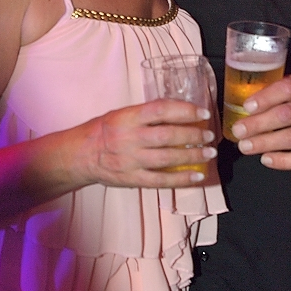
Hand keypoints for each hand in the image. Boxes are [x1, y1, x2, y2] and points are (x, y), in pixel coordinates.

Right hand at [83, 99, 216, 187]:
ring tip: (208, 153)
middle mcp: (130, 138)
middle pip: (167, 136)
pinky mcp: (132, 179)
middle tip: (209, 135)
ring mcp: (131, 160)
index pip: (161, 110)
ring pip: (167, 158)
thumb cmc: (104, 130)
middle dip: (193, 135)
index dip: (185, 110)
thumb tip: (179, 111)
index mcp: (127, 117)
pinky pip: (161, 181)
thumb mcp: (122, 114)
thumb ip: (147, 114)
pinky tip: (197, 176)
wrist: (80, 155)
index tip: (202, 113)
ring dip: (192, 156)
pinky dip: (182, 179)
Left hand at [230, 74, 290, 169]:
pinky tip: (266, 159)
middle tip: (238, 130)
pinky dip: (282, 161)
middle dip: (259, 123)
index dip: (267, 97)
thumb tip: (249, 102)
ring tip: (245, 146)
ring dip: (265, 143)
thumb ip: (287, 91)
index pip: (289, 88)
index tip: (247, 106)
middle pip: (287, 115)